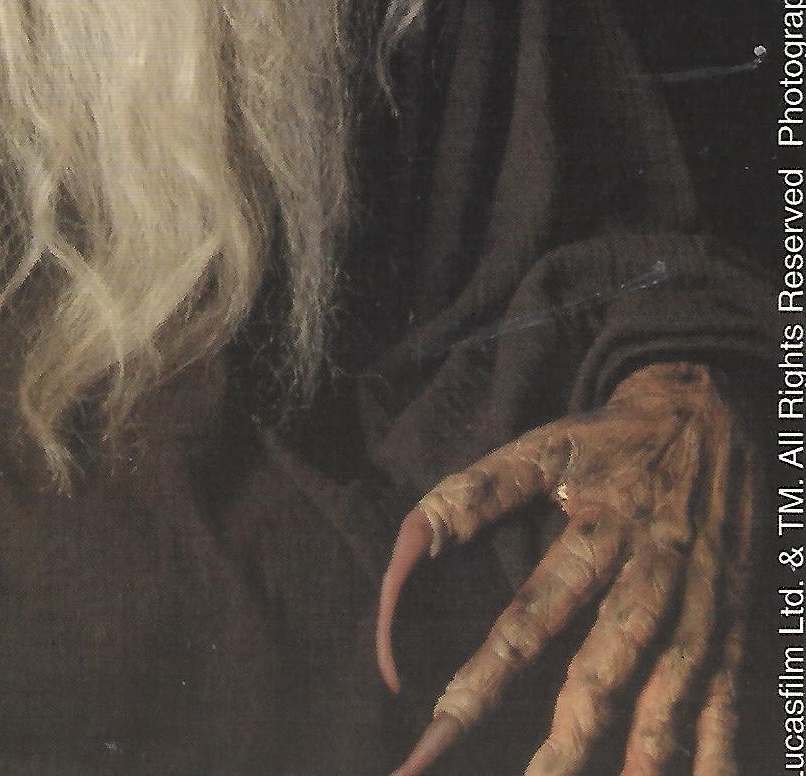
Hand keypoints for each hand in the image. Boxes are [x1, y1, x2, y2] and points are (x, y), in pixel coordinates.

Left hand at [375, 362, 757, 775]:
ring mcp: (698, 609)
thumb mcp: (541, 447)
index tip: (440, 717)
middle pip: (603, 673)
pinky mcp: (733, 627)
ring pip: (670, 699)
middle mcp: (649, 579)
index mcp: (595, 535)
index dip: (484, 674)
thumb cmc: (609, 438)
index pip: (528, 619)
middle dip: (564, 743)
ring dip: (643, 758)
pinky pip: (730, 703)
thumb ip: (476, 494)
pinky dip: (720, 756)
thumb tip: (415, 537)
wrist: (710, 408)